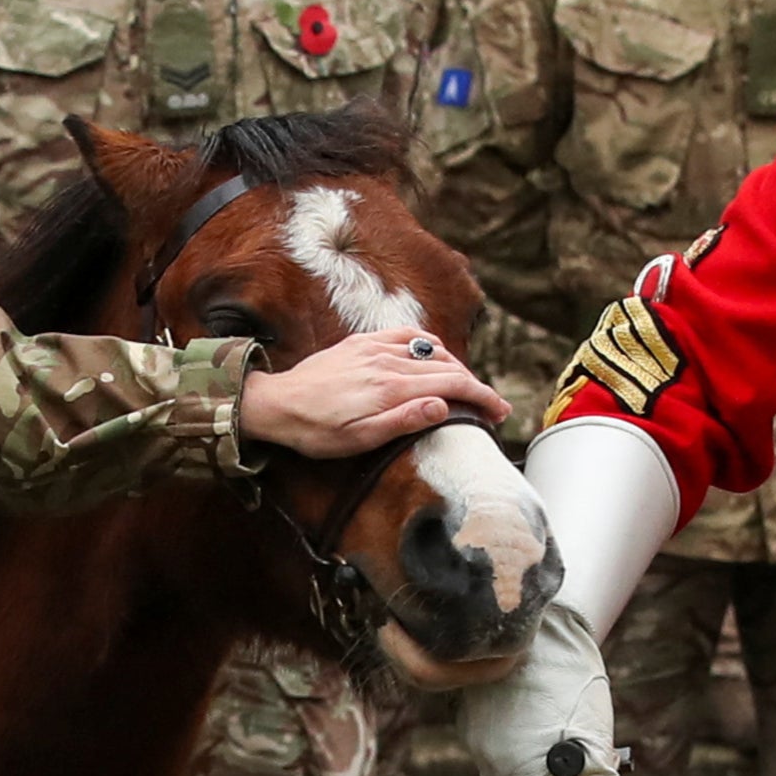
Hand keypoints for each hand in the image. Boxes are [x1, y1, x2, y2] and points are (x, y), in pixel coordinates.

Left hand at [235, 327, 509, 457]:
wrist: (276, 405)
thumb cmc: (316, 431)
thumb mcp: (360, 440)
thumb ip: (404, 420)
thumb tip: (443, 405)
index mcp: (391, 388)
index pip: (452, 385)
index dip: (482, 397)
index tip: (500, 411)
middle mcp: (387, 361)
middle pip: (447, 366)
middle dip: (477, 386)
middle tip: (494, 406)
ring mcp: (374, 348)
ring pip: (430, 349)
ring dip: (455, 366)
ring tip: (466, 388)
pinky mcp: (361, 342)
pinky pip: (406, 336)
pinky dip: (428, 345)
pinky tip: (433, 357)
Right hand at [457, 601, 632, 775]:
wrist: (536, 619)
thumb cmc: (568, 676)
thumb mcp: (594, 734)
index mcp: (519, 773)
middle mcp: (488, 762)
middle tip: (583, 751)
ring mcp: (474, 738)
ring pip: (510, 770)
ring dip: (535, 761)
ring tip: (560, 726)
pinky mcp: (469, 716)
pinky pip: (496, 744)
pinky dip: (517, 738)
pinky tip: (537, 710)